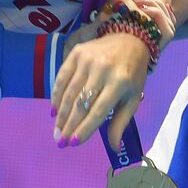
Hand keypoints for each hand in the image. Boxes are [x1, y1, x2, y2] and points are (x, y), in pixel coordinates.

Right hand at [51, 26, 151, 150]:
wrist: (130, 38)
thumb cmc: (132, 73)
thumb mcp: (133, 97)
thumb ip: (121, 122)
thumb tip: (115, 148)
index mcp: (120, 82)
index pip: (99, 110)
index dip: (85, 128)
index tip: (73, 143)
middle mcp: (103, 70)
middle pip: (81, 104)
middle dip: (69, 126)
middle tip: (60, 142)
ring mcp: (88, 59)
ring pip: (69, 93)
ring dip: (61, 115)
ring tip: (56, 131)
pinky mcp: (77, 52)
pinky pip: (62, 78)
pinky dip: (56, 95)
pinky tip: (54, 110)